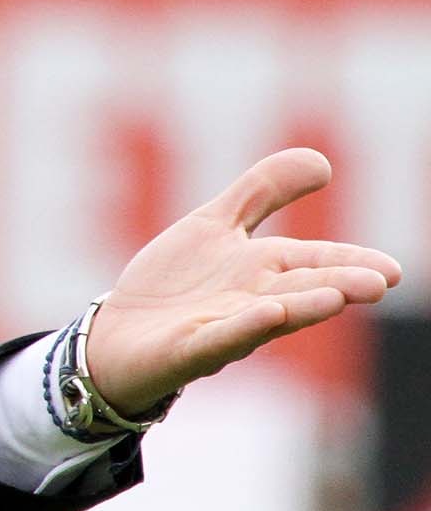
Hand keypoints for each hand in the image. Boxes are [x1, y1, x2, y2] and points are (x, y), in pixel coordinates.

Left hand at [87, 148, 402, 415]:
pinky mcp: (185, 349)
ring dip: (299, 308)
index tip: (393, 270)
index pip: (312, 262)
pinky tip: (267, 314)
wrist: (117, 336)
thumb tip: (323, 160)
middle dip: (337, 285)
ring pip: (266, 318)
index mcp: (260, 271)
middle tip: (380, 282)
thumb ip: (261, 193)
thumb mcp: (214, 225)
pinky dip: (241, 327)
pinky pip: (216, 339)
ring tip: (335, 297)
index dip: (349, 262)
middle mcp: (249, 303)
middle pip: (298, 291)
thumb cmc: (175, 284)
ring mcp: (219, 328)